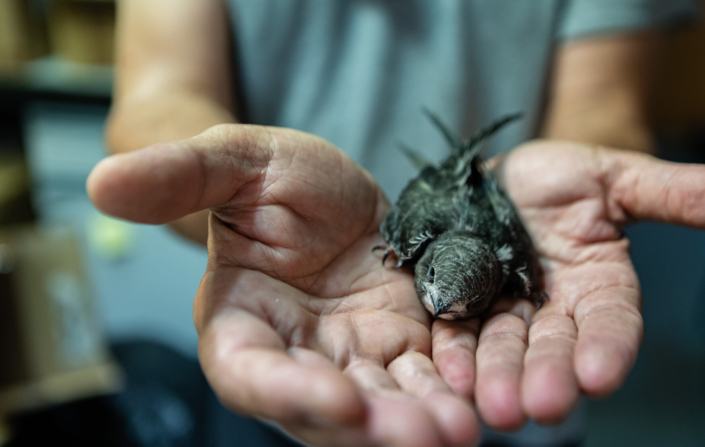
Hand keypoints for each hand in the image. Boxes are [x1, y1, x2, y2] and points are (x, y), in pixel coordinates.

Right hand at [87, 125, 479, 446]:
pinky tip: (479, 400)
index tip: (337, 400)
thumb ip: (181, 174)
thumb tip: (102, 178)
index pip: (250, 373)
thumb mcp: (237, 162)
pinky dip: (449, 392)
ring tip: (460, 431)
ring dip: (418, 423)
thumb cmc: (276, 179)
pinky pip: (425, 380)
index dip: (286, 392)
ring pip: (382, 405)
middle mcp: (296, 356)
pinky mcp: (402, 349)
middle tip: (426, 436)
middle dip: (373, 427)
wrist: (338, 191)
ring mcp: (352, 358)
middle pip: (325, 408)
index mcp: (241, 322)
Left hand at [431, 141, 704, 427]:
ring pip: (504, 350)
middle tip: (540, 406)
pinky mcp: (458, 308)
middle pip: (554, 348)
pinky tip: (452, 376)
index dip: (607, 349)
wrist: (490, 177)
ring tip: (495, 405)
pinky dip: (455, 357)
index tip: (599, 375)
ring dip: (500, 378)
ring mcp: (502, 312)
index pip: (611, 324)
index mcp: (598, 285)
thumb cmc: (556, 178)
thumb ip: (672, 193)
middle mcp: (553, 310)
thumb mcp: (613, 176)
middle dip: (548, 376)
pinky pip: (456, 335)